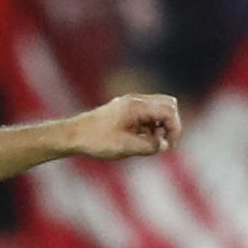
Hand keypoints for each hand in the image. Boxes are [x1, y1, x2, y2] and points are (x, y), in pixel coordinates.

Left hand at [65, 93, 180, 158]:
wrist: (72, 135)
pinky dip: (149, 126)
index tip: (170, 147)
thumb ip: (150, 146)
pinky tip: (139, 141)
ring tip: (148, 144)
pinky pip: (146, 114)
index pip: (170, 111)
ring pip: (157, 109)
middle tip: (163, 143)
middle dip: (171, 124)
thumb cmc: (97, 140)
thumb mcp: (126, 147)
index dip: (175, 130)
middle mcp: (135, 100)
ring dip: (160, 126)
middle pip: (168, 105)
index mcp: (137, 106)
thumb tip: (164, 145)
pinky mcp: (124, 110)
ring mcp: (129, 104)